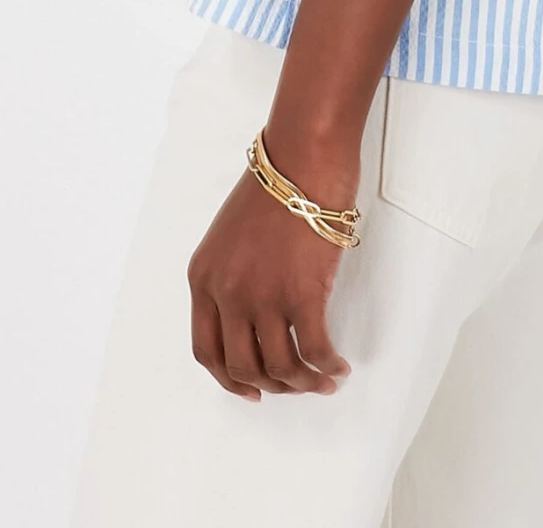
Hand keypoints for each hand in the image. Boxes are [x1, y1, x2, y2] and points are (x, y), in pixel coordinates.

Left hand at [186, 138, 356, 401]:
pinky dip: (327, 367)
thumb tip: (256, 315)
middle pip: (242, 367)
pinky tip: (338, 366)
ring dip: (303, 383)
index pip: (206, 350)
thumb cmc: (278, 182)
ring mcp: (262, 296)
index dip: (229, 379)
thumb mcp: (231, 233)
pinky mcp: (301, 293)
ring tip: (324, 379)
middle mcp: (227, 292)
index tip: (252, 389)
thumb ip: (233, 275)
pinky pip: (313, 351)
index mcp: (203, 277)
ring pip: (279, 367)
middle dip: (271, 385)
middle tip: (294, 385)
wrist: (304, 153)